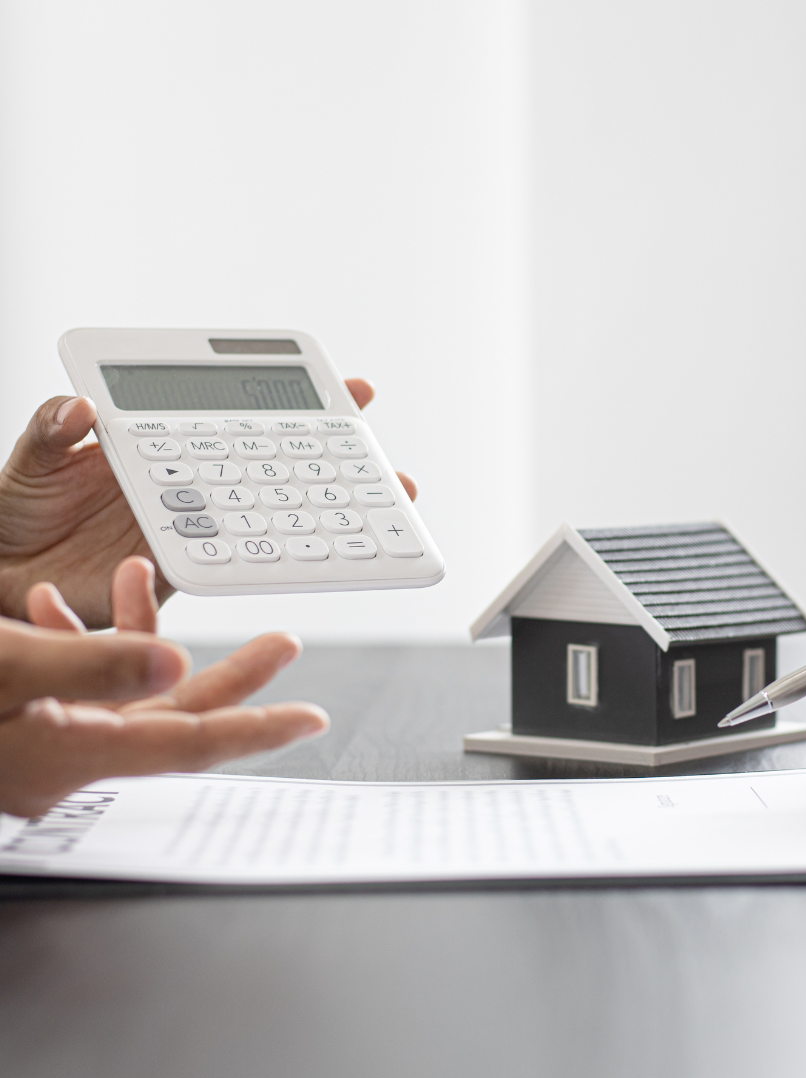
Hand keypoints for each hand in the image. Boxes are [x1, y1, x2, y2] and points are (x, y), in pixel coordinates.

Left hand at [0, 379, 417, 627]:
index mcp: (164, 444)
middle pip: (278, 466)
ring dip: (330, 516)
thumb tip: (83, 410)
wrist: (3, 580)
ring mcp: (194, 526)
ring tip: (382, 511)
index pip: (239, 414)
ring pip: (275, 515)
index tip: (351, 390)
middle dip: (341, 462)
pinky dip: (281, 560)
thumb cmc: (15, 512)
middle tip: (388, 463)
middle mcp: (191, 482)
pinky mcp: (183, 571)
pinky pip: (240, 564)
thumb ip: (51, 431)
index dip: (296, 401)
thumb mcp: (28, 460)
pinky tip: (322, 557)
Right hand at [0, 556, 327, 817]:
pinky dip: (74, 640)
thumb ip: (90, 666)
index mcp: (71, 756)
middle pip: (176, 715)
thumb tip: (175, 663)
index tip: (311, 720)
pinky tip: (53, 604)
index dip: (258, 730)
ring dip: (135, 631)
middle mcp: (67, 759)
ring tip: (137, 572)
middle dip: (231, 673)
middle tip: (282, 644)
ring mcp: (46, 743)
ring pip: (125, 691)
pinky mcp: (25, 725)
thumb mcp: (5, 669)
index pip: (190, 743)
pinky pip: (73, 686)